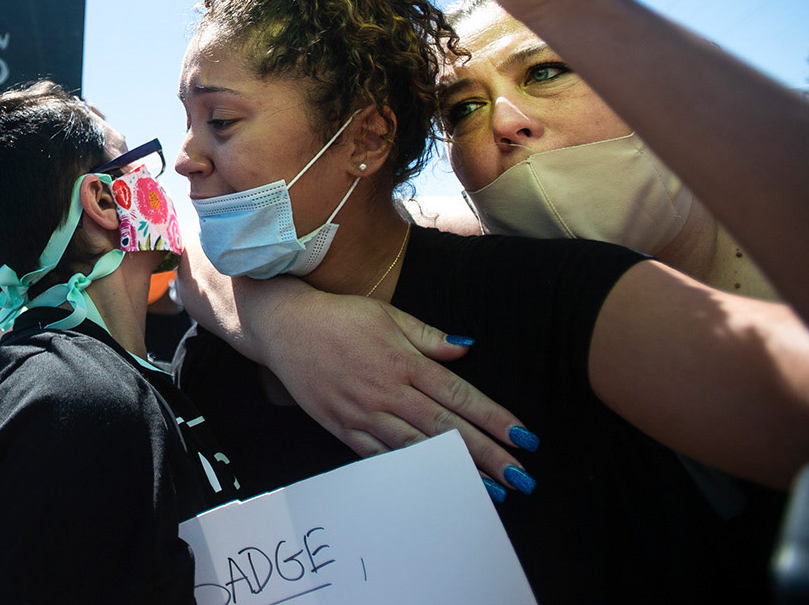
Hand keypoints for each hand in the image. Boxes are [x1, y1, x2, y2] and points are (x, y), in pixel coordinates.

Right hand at [260, 288, 537, 494]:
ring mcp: (363, 414)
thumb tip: (467, 347)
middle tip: (521, 480)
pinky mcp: (343, 428)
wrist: (284, 327)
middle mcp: (387, 392)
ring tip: (488, 492)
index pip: (459, 395)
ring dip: (455, 472)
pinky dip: (408, 473)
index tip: (524, 438)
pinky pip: (381, 457)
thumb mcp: (387, 314)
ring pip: (417, 449)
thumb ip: (428, 336)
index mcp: (403, 361)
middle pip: (446, 429)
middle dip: (487, 456)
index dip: (494, 419)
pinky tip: (432, 487)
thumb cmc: (338, 316)